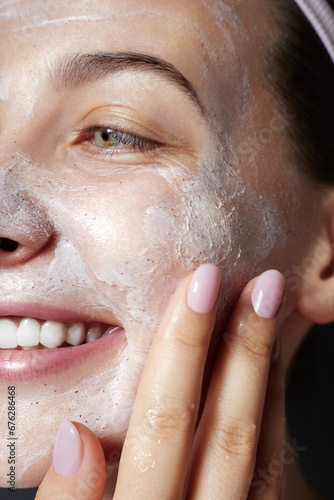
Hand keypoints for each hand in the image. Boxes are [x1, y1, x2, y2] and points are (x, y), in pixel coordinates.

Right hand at [36, 265, 285, 498]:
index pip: (164, 422)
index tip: (199, 287)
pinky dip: (273, 416)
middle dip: (241, 349)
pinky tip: (268, 375)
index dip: (182, 349)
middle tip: (262, 285)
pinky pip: (271, 472)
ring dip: (266, 377)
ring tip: (271, 315)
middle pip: (223, 429)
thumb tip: (76, 436)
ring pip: (258, 449)